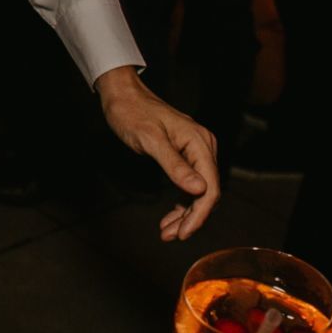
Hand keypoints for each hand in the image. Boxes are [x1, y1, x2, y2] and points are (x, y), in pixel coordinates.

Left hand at [96, 67, 219, 240]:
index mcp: (200, 142)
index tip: (184, 233)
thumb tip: (200, 190)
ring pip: (198, 191)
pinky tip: (170, 218)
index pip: (210, 186)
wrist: (122, 96)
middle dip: (191, 218)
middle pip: (206, 192)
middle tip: (171, 236)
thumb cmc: (133, 114)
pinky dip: (181, 203)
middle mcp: (203, 146)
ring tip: (167, 232)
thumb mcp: (150, 140)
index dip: (199, 214)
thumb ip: (174, 165)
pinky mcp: (184, 155)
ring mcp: (195, 151)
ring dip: (185, 214)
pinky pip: (189, 184)